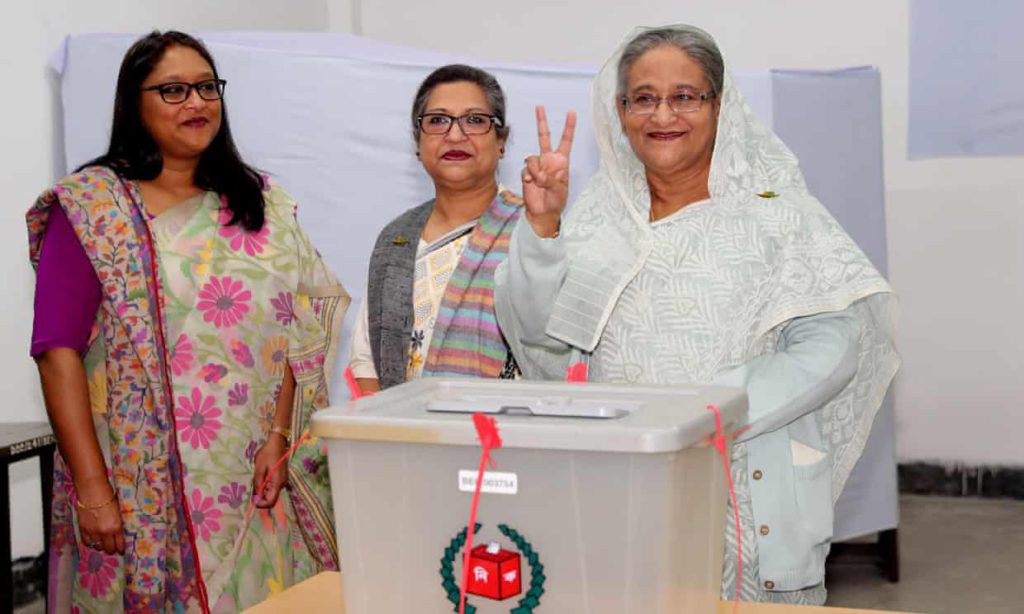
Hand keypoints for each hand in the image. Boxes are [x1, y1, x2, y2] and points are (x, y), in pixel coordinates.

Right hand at [76, 477, 124, 554]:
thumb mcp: (119, 511)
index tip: (121, 551)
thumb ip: (119, 523)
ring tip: (103, 544)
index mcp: (116, 526)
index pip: (120, 544)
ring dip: (101, 546)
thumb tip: (120, 532)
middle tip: (112, 548)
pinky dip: (90, 543)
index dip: (121, 549)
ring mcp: (93, 531)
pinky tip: (93, 541)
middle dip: (111, 549)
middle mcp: (105, 532)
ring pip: (98, 546)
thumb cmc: (109, 497)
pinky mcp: (83, 529)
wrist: (93, 492)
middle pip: (109, 548)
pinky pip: (87, 542)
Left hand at [252, 435, 288, 508]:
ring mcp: (282, 480)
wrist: (276, 443)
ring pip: (272, 492)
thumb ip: (258, 483)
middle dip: (261, 497)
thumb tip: (256, 497)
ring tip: (255, 481)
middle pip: (272, 498)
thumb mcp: (259, 469)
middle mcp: (282, 483)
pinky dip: (266, 486)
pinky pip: (273, 486)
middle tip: (251, 490)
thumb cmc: (267, 454)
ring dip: (263, 491)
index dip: (262, 504)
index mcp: (277, 482)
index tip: (253, 501)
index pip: (271, 501)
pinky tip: (260, 477)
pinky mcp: (281, 477)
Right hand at [522, 106, 576, 236]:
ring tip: (539, 182)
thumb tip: (538, 173)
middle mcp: (549, 160)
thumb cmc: (556, 201)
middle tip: (540, 107)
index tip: (572, 113)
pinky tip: (531, 183)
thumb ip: (550, 179)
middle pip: (544, 137)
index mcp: (562, 162)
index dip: (569, 127)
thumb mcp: (560, 190)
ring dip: (535, 170)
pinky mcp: (527, 172)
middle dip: (542, 122)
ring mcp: (537, 165)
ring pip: (532, 157)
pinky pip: (526, 168)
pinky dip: (528, 175)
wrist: (542, 212)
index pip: (566, 141)